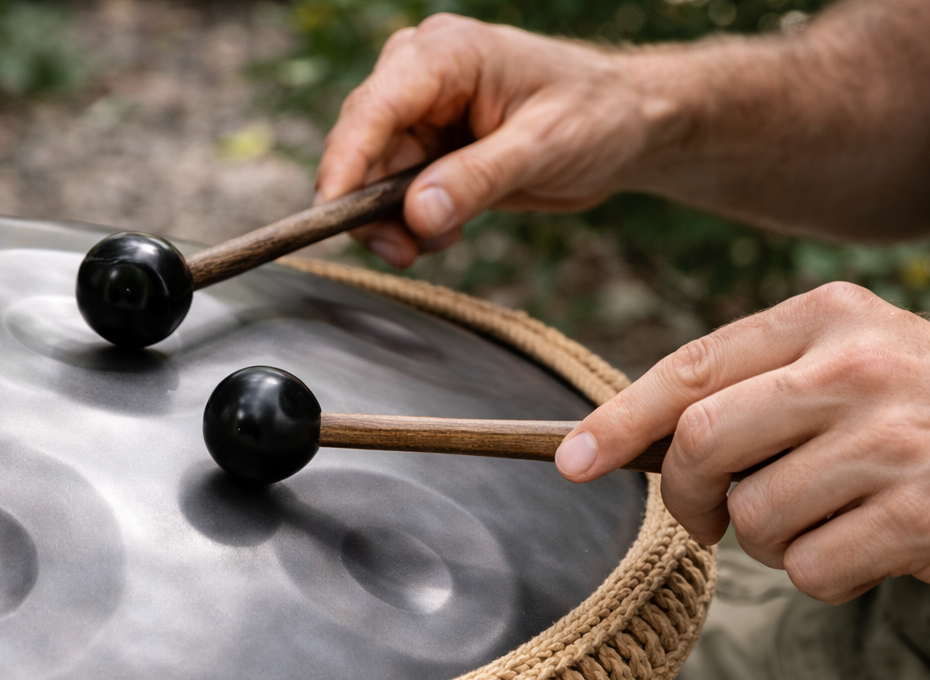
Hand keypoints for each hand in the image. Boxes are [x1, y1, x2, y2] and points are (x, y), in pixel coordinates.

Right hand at [315, 14, 667, 267]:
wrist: (626, 127)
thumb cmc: (598, 115)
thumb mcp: (543, 147)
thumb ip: (478, 178)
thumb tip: (416, 213)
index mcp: (446, 54)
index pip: (375, 107)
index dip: (347, 162)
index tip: (332, 212)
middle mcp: (422, 78)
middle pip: (362, 146)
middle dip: (371, 206)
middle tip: (403, 252)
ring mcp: (423, 114)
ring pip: (373, 176)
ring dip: (393, 221)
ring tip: (438, 242)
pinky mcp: (432, 149)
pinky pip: (397, 192)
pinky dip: (411, 222)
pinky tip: (446, 232)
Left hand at [556, 282, 929, 603]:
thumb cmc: (912, 410)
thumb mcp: (838, 367)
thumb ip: (753, 388)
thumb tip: (632, 442)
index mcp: (825, 316)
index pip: (692, 368)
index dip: (619, 418)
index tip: (573, 459)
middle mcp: (856, 365)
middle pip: (701, 439)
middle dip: (683, 494)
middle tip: (702, 516)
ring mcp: (893, 437)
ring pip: (753, 514)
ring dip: (766, 537)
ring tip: (820, 516)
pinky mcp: (921, 511)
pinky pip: (810, 567)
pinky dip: (819, 573)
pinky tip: (865, 544)